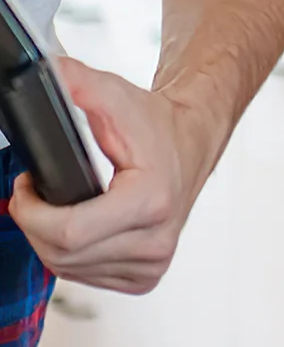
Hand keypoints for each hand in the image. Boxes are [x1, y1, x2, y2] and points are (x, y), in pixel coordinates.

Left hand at [8, 57, 212, 294]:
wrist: (195, 142)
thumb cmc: (158, 124)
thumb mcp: (118, 98)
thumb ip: (80, 84)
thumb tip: (48, 71)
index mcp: (152, 202)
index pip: (68, 232)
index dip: (32, 212)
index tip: (26, 187)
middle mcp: (157, 240)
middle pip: (62, 253)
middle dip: (35, 223)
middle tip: (38, 192)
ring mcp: (154, 261)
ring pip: (69, 268)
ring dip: (50, 239)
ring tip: (59, 205)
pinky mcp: (147, 274)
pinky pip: (85, 276)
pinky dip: (72, 254)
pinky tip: (81, 226)